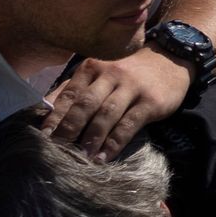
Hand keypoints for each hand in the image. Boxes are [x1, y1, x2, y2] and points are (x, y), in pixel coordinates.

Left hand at [38, 48, 191, 155]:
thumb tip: (48, 108)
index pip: (70, 93)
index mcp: (93, 68)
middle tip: (58, 148)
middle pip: (86, 104)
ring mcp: (131, 88)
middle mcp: (110, 75)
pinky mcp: (150, 102)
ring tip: (81, 157)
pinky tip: (104, 156)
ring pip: (106, 114)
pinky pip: (128, 125)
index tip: (45, 135)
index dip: (56, 115)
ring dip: (92, 137)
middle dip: (70, 127)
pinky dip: (114, 142)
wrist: (170, 60)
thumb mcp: (102, 72)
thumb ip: (77, 87)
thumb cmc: (129, 72)